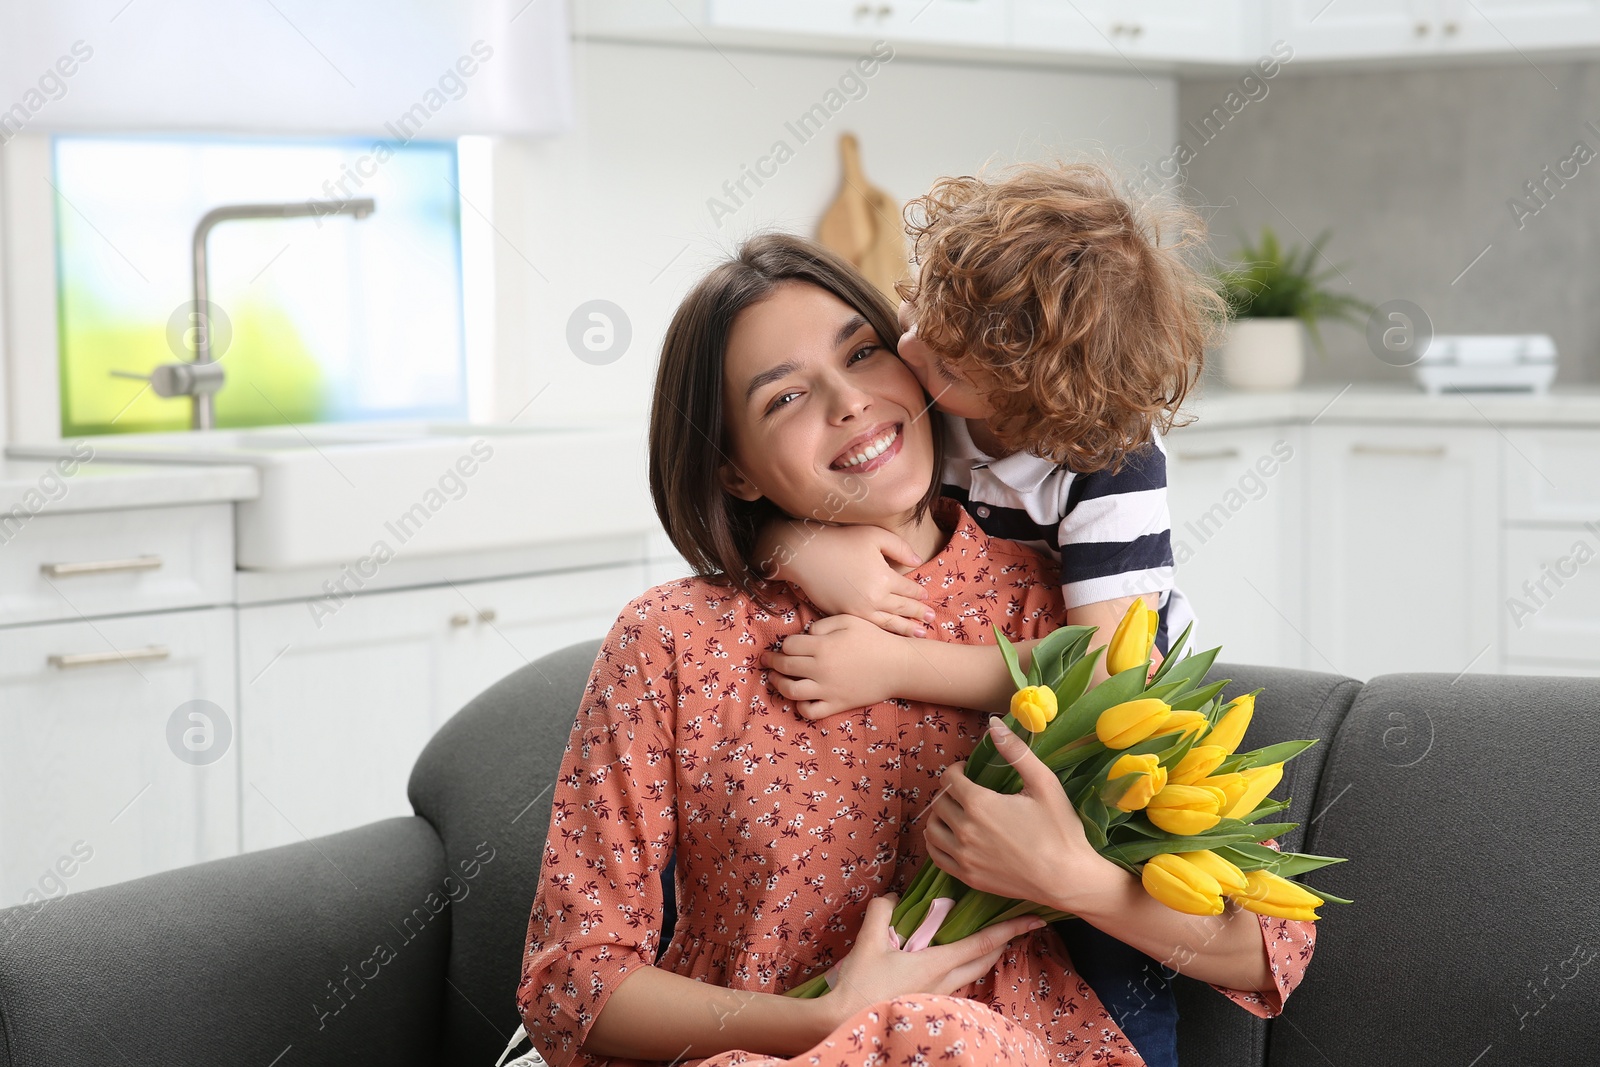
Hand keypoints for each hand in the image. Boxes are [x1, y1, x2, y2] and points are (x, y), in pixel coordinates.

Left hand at [761, 615, 909, 719]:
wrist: (897, 666)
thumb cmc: (874, 640)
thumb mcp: (849, 621)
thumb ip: (823, 625)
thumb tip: (805, 635)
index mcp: (822, 647)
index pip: (789, 645)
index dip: (784, 644)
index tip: (786, 645)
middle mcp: (820, 669)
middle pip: (785, 666)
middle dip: (772, 662)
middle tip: (766, 660)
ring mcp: (827, 689)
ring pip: (790, 691)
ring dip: (778, 684)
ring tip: (776, 679)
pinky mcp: (836, 705)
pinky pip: (810, 711)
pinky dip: (800, 707)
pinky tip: (800, 698)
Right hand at [786, 524, 934, 637]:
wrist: (806, 554)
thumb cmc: (840, 540)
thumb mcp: (875, 536)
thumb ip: (900, 548)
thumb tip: (918, 562)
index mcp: (884, 578)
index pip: (909, 590)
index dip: (919, 594)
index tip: (927, 598)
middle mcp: (874, 598)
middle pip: (902, 609)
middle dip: (919, 615)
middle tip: (932, 620)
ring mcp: (858, 610)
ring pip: (888, 623)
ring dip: (905, 629)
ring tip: (919, 634)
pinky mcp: (843, 615)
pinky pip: (868, 626)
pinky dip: (883, 631)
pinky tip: (889, 634)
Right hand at [821, 893, 1044, 1025]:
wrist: (847, 1022)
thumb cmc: (861, 984)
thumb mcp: (868, 941)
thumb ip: (882, 911)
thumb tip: (894, 897)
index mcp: (938, 964)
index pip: (983, 943)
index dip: (1011, 929)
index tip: (1035, 920)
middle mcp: (946, 981)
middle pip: (986, 960)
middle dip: (1004, 942)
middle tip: (1016, 925)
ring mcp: (939, 995)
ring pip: (973, 973)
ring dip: (984, 955)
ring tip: (987, 938)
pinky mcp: (930, 1002)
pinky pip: (957, 981)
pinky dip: (964, 965)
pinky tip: (952, 959)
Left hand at [924, 717, 1116, 912]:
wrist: (1067, 878)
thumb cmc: (1060, 829)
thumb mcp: (1044, 783)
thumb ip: (1016, 752)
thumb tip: (994, 724)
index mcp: (979, 804)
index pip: (949, 778)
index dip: (957, 770)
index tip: (968, 771)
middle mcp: (964, 830)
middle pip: (939, 802)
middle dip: (949, 791)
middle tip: (965, 791)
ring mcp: (964, 856)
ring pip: (932, 829)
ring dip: (939, 816)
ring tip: (956, 812)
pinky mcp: (967, 877)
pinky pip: (936, 856)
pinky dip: (937, 843)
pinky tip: (950, 837)